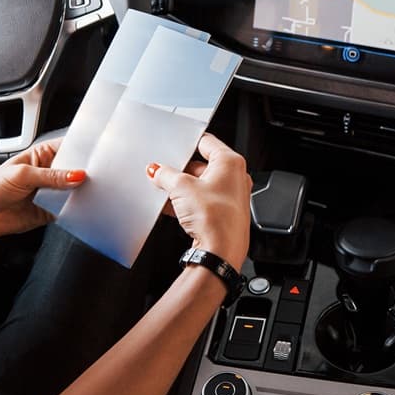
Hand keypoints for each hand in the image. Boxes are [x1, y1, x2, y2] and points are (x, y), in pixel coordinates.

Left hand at [0, 139, 85, 239]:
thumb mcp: (23, 175)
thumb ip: (51, 176)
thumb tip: (76, 175)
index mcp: (42, 155)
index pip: (68, 147)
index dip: (81, 150)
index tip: (93, 156)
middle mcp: (49, 172)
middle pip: (75, 170)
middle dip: (84, 173)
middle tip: (90, 176)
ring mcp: (52, 192)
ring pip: (75, 190)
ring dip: (80, 192)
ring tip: (84, 191)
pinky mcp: (52, 210)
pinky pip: (69, 209)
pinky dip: (75, 209)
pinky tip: (77, 206)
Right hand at [147, 133, 251, 270]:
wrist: (220, 252)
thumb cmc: (214, 219)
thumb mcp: (181, 188)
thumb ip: (166, 175)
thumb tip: (158, 171)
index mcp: (231, 163)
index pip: (206, 142)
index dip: (187, 144)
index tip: (173, 148)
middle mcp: (236, 178)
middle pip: (202, 165)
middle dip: (181, 171)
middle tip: (165, 175)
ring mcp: (232, 197)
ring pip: (201, 185)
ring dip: (183, 190)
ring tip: (168, 194)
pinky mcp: (225, 214)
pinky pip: (203, 202)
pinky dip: (188, 203)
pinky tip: (174, 208)